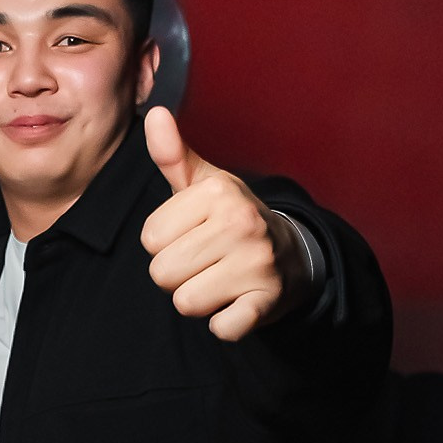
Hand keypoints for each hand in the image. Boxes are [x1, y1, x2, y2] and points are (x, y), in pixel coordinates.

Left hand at [141, 107, 303, 340]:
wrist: (292, 254)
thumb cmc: (232, 219)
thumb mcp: (204, 184)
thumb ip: (173, 155)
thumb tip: (153, 114)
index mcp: (217, 193)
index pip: (150, 239)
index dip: (166, 244)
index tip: (193, 237)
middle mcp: (240, 223)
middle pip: (162, 273)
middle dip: (177, 275)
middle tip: (206, 263)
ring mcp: (256, 263)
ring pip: (185, 302)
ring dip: (198, 299)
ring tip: (220, 280)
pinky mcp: (266, 301)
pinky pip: (221, 329)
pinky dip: (224, 325)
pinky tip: (236, 304)